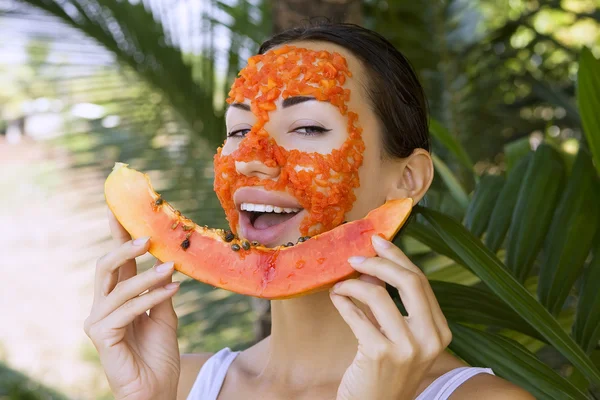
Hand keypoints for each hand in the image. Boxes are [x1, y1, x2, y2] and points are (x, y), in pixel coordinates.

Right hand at [84, 209, 180, 399]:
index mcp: (118, 298)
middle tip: (147, 237)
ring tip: (172, 268)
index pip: (116, 262)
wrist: (157, 388)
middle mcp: (103, 306)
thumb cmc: (159, 354)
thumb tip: (167, 263)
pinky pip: (126, 309)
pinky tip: (172, 290)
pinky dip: (150, 297)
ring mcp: (99, 321)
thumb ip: (161, 290)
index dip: (117, 236)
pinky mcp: (101, 336)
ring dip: (148, 276)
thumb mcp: (165, 315)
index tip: (121, 210)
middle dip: (123, 247)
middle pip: (105, 267)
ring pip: (119, 287)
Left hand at [330, 235, 451, 399]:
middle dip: (378, 263)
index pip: (420, 282)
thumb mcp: (400, 339)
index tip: (378, 240)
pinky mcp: (380, 355)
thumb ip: (393, 306)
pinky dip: (342, 301)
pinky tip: (336, 298)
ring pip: (378, 295)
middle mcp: (430, 339)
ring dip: (352, 284)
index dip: (397, 257)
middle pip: (408, 281)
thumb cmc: (385, 373)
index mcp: (439, 331)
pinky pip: (356, 315)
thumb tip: (374, 268)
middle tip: (354, 258)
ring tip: (339, 285)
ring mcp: (407, 348)